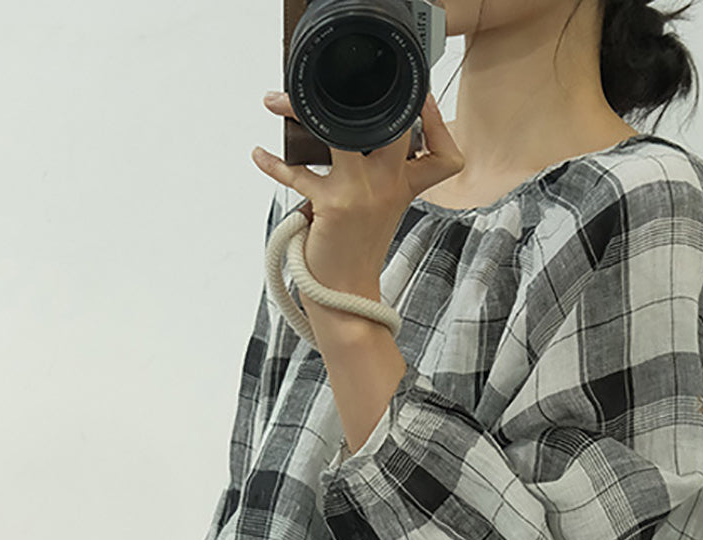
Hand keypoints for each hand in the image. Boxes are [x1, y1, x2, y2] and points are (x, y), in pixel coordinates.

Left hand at [252, 91, 463, 304]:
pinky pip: (298, 171)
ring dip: (299, 110)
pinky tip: (260, 154)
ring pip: (338, 132)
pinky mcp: (334, 205)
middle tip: (335, 80)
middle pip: (396, 126)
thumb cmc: (356, 252)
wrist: (346, 297)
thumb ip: (377, 175)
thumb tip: (342, 135)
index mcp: (405, 187)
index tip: (421, 102)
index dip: (437, 123)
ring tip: (276, 101)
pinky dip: (273, 162)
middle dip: (366, 94)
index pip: (443, 154)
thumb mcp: (380, 212)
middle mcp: (390, 186)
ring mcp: (363, 193)